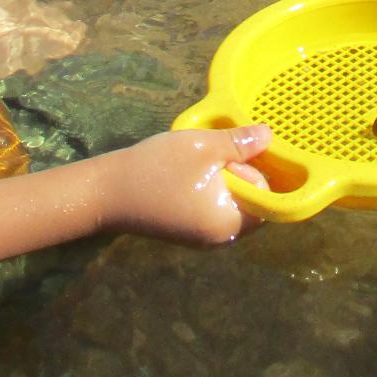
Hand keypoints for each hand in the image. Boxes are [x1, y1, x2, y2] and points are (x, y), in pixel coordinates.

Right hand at [94, 126, 271, 245]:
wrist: (107, 192)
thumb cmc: (158, 168)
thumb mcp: (204, 147)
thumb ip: (240, 143)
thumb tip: (269, 137)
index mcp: (229, 223)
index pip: (266, 200)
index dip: (253, 172)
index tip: (229, 156)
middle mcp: (219, 239)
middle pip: (250, 203)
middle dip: (237, 175)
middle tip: (210, 158)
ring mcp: (202, 239)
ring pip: (230, 205)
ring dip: (221, 181)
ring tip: (196, 165)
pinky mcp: (187, 233)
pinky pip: (212, 210)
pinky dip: (208, 191)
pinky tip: (186, 176)